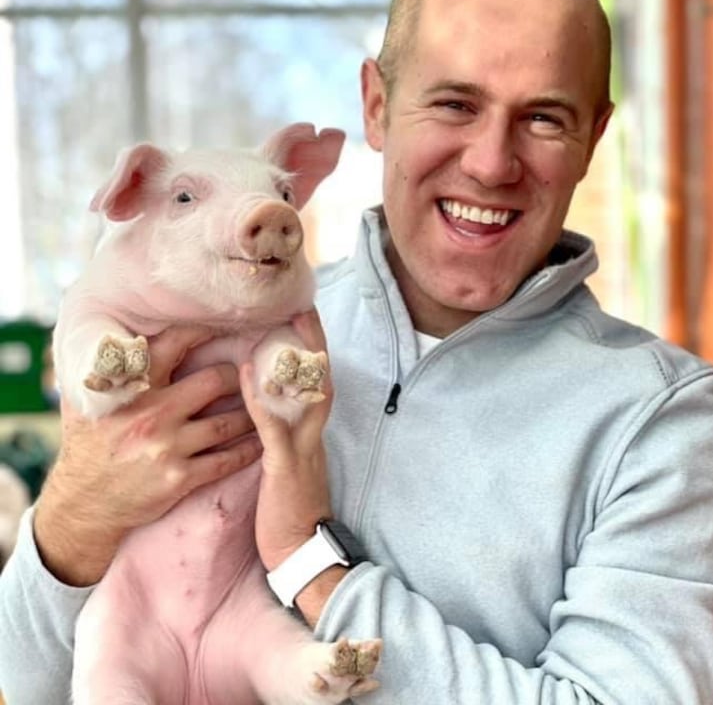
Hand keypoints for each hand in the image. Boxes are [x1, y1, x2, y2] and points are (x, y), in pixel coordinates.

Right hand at [34, 325, 261, 585]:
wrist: (83, 503)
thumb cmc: (89, 445)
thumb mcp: (87, 402)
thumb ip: (108, 370)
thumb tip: (121, 333)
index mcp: (132, 390)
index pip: (172, 345)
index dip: (200, 331)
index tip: (220, 327)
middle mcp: (152, 415)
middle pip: (214, 382)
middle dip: (236, 376)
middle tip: (249, 374)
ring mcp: (168, 448)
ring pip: (227, 422)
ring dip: (250, 414)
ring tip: (262, 405)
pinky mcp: (179, 478)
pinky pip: (225, 460)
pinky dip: (247, 450)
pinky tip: (260, 441)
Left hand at [241, 309, 341, 623]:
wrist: (301, 553)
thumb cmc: (289, 509)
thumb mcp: (289, 466)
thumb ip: (283, 436)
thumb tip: (267, 408)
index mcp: (312, 434)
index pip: (318, 383)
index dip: (314, 351)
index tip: (306, 319)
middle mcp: (313, 434)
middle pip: (320, 378)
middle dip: (314, 341)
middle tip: (304, 305)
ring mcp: (303, 448)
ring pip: (305, 393)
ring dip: (295, 356)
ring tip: (280, 321)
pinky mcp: (286, 466)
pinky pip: (273, 425)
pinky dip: (260, 396)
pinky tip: (247, 370)